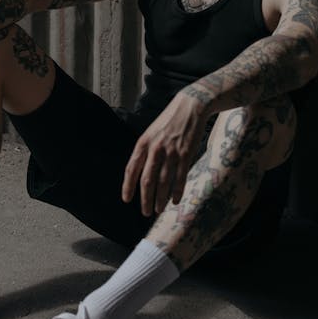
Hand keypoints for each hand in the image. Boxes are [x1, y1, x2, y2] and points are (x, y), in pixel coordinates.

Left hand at [121, 92, 207, 216]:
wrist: (190, 106)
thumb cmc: (169, 121)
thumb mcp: (151, 132)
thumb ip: (145, 151)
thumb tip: (140, 173)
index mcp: (143, 143)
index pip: (131, 169)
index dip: (128, 186)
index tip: (126, 200)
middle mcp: (155, 148)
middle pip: (147, 180)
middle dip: (145, 199)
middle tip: (146, 212)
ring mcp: (171, 152)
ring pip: (163, 182)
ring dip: (161, 199)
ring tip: (159, 210)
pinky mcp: (186, 154)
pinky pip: (180, 178)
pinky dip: (177, 192)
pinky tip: (175, 201)